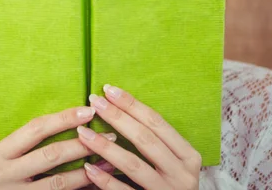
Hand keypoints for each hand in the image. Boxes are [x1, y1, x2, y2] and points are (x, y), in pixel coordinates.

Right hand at [0, 106, 116, 189]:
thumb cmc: (3, 178)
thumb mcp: (6, 158)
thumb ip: (29, 144)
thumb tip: (72, 120)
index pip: (36, 129)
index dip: (64, 118)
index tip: (88, 111)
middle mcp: (2, 175)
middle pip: (50, 154)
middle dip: (82, 144)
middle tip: (109, 135)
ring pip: (59, 182)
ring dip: (88, 170)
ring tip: (109, 160)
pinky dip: (81, 187)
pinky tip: (97, 181)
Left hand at [76, 85, 201, 189]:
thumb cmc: (170, 185)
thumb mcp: (173, 163)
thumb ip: (155, 143)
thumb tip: (119, 110)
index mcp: (188, 156)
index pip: (157, 123)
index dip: (132, 104)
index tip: (109, 90)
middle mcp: (182, 173)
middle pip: (145, 139)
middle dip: (117, 117)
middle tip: (94, 102)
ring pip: (133, 164)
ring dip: (105, 147)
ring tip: (83, 133)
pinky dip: (106, 180)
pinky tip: (89, 168)